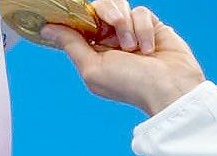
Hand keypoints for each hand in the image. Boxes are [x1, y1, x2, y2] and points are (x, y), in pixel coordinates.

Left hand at [40, 1, 205, 115]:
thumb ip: (71, 45)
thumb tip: (47, 29)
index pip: (78, 25)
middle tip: (113, 25)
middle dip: (105, 14)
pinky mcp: (150, 26)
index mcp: (91, 52)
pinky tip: (149, 48)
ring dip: (126, 24)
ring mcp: (130, 33)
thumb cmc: (130, 84)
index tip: (75, 14)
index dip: (76, 17)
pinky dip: (144, 29)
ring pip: (119, 6)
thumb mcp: (92, 67)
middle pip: (97, 10)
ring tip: (133, 47)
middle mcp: (109, 41)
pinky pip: (141, 12)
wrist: (169, 86)